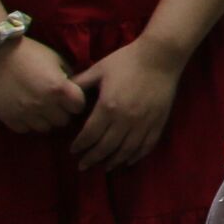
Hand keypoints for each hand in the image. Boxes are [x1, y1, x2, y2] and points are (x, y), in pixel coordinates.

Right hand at [0, 37, 90, 136]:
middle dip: (62, 111)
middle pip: (63, 120)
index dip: (77, 101)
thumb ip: (69, 77)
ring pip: (46, 128)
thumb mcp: (56, 59)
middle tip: (55, 102)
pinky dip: (27, 122)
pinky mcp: (9, 119)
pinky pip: (25, 129)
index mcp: (59, 89)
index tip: (70, 97)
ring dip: (46, 119)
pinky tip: (25, 110)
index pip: (79, 107)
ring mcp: (25, 113)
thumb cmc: (30, 53)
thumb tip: (75, 90)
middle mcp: (44, 104)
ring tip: (40, 107)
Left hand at [68, 36, 185, 171]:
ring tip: (104, 167)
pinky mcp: (158, 122)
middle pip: (105, 147)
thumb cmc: (127, 61)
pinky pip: (146, 146)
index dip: (79, 145)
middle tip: (83, 166)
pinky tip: (128, 161)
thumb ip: (80, 84)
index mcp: (107, 108)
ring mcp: (143, 123)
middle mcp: (124, 120)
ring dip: (113, 161)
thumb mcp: (99, 69)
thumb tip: (62, 93)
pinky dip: (136, 156)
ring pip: (125, 151)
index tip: (73, 151)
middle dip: (92, 158)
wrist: (161, 56)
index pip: (89, 135)